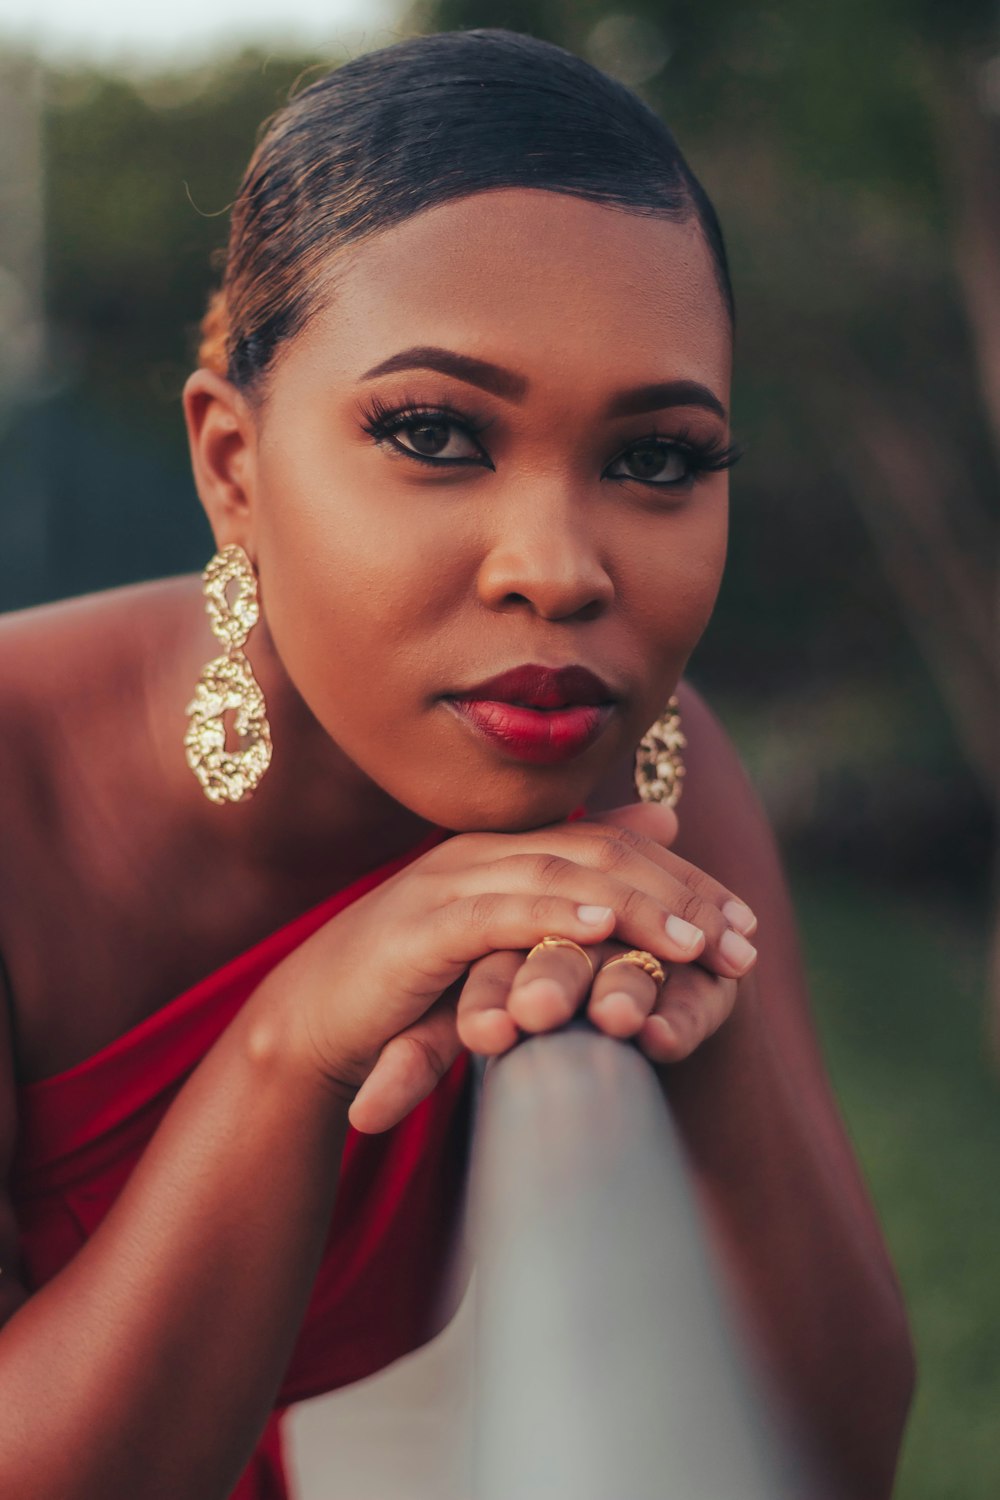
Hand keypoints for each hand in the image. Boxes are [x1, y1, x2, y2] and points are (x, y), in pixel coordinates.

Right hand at [265, 803, 755, 1133]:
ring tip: (695, 944)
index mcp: (504, 850)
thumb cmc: (412, 989)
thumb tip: (661, 824)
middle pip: (599, 852)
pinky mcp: (420, 927)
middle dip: (678, 894)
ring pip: (560, 873)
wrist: (314, 1023)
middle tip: (741, 940)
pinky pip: (498, 911)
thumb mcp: (502, 945)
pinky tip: (602, 930)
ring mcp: (449, 882)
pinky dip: (553, 914)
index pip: (612, 846)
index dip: (684, 880)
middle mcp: (481, 852)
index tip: (744, 925)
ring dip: (635, 906)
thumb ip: (574, 892)